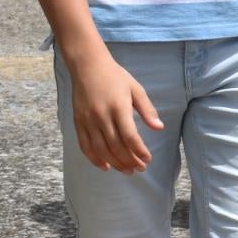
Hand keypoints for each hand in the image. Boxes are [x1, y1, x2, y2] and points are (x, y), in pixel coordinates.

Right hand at [68, 56, 163, 173]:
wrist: (88, 67)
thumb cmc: (116, 77)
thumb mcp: (136, 89)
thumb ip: (147, 110)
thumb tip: (159, 127)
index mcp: (118, 107)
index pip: (129, 136)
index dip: (139, 150)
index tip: (147, 159)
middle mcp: (101, 117)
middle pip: (116, 146)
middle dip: (129, 160)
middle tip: (139, 169)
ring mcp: (88, 121)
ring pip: (101, 149)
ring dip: (114, 163)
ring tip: (126, 170)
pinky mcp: (78, 123)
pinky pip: (85, 146)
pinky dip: (94, 159)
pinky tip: (105, 166)